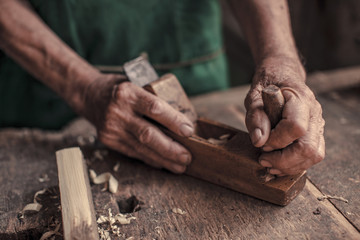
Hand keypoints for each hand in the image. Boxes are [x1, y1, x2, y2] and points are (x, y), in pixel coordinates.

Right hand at [83, 74, 193, 172]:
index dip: (173, 121)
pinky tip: (164, 164)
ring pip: (141, 148)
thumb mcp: (137, 84)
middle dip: (170, 148)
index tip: (189, 131)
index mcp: (127, 92)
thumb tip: (183, 121)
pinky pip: (133, 153)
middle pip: (148, 134)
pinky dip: (151, 159)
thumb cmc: (121, 89)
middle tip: (187, 157)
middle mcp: (117, 111)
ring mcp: (111, 128)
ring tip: (180, 166)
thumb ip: (155, 100)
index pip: (155, 108)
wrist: (90, 95)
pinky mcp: (108, 140)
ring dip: (163, 159)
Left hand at [244, 57, 324, 174]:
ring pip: (314, 155)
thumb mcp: (254, 95)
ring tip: (269, 164)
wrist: (283, 75)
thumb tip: (259, 141)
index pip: (295, 127)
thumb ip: (255, 116)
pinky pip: (313, 155)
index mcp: (300, 99)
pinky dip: (296, 165)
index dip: (276, 140)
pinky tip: (279, 165)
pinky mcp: (316, 134)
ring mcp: (318, 124)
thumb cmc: (268, 84)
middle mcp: (314, 113)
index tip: (261, 143)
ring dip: (290, 166)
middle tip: (263, 159)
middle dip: (283, 160)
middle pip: (308, 147)